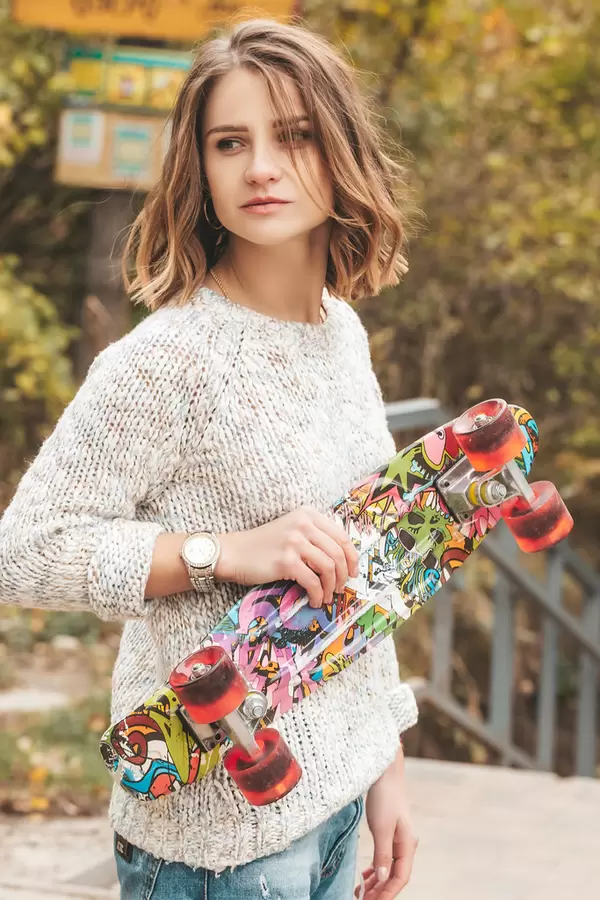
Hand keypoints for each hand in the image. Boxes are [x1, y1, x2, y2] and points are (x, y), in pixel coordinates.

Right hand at [215, 506, 358, 607]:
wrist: (234, 553)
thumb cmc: (264, 546)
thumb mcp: (292, 531)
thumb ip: (314, 537)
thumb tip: (343, 561)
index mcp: (308, 515)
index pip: (341, 536)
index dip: (352, 557)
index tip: (353, 573)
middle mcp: (303, 524)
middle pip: (338, 553)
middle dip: (343, 575)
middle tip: (340, 589)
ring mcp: (295, 541)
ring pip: (328, 568)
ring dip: (331, 587)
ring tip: (325, 597)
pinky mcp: (286, 560)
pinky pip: (312, 581)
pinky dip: (317, 594)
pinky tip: (313, 600)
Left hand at [355, 747, 417, 898]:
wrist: (385, 771)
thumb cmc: (385, 797)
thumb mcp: (382, 827)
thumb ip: (382, 854)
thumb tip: (381, 878)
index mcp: (407, 845)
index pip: (400, 878)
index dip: (388, 894)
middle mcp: (405, 844)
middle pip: (394, 876)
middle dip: (380, 892)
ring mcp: (397, 838)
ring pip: (388, 868)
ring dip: (377, 882)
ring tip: (361, 893)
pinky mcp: (388, 832)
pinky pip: (384, 858)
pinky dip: (375, 870)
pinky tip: (365, 876)